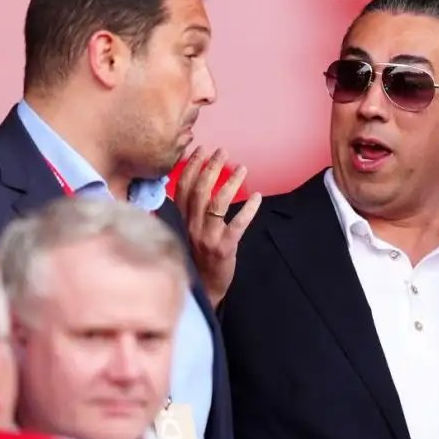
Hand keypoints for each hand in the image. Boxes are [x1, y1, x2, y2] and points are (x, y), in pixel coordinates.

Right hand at [173, 147, 261, 307]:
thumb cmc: (197, 258)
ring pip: (216, 203)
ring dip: (229, 182)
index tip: (200, 149)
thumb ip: (187, 211)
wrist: (203, 289)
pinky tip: (257, 197)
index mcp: (182, 220)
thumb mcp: (187, 232)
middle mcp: (191, 226)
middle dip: (211, 167)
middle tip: (222, 151)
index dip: (190, 166)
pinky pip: (237, 225)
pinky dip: (248, 209)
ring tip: (242, 168)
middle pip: (199, 190)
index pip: (182, 187)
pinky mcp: (224, 248)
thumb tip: (192, 185)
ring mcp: (207, 237)